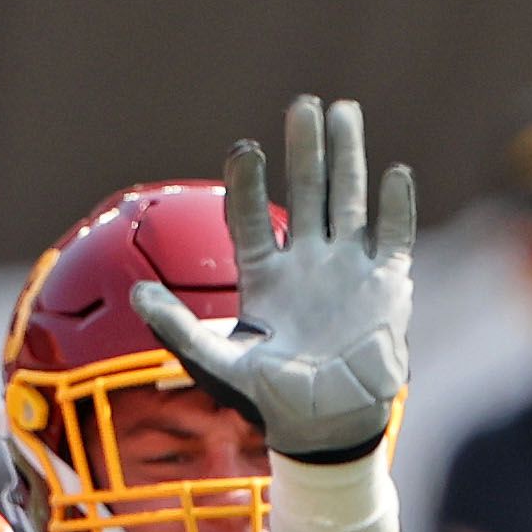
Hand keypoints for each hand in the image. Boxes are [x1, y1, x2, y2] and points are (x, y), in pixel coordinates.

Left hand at [131, 98, 415, 464]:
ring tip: (343, 111)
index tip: (246, 148)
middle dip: (305, 148)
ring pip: (348, 199)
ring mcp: (347, 268)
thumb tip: (136, 296)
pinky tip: (394, 172)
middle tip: (302, 104)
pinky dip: (396, 206)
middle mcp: (307, 262)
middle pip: (307, 191)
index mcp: (265, 275)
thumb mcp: (219, 365)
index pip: (253, 217)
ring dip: (347, 157)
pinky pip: (393, 236)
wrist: (328, 427)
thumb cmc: (272, 400)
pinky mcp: (385, 284)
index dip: (248, 183)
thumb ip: (180, 330)